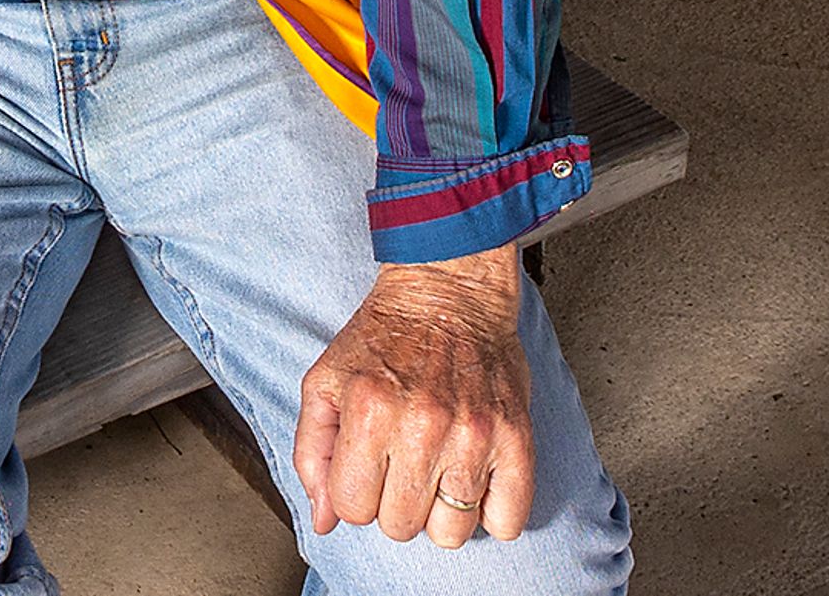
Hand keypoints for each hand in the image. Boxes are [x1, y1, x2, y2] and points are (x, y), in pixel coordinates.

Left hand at [294, 248, 534, 547]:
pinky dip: (491, 514)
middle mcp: (421, 426)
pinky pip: (507, 522)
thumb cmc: (382, 339)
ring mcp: (473, 435)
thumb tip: (324, 520)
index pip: (353, 510)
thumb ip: (312, 452)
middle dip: (394, 503)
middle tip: (401, 466)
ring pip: (451, 534)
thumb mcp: (325, 382)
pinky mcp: (516, 439)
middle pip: (400, 526)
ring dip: (440, 513)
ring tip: (437, 473)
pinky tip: (474, 481)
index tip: (367, 470)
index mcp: (368, 411)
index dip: (356, 495)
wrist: (448, 292)